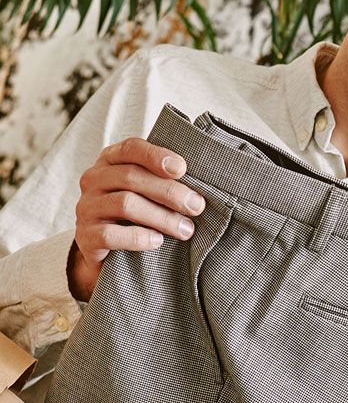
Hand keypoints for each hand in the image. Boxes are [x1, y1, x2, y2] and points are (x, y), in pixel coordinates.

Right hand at [68, 136, 205, 300]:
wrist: (109, 254)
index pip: (131, 148)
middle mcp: (94, 180)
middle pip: (132, 177)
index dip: (157, 156)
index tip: (183, 169)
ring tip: (186, 230)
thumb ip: (167, 180)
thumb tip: (207, 183)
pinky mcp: (84, 236)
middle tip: (197, 207)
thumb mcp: (150, 193)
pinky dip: (138, 237)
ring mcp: (86, 207)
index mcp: (111, 161)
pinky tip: (158, 241)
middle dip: (170, 192)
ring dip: (162, 217)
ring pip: (125, 204)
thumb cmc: (139, 215)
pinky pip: (110, 234)